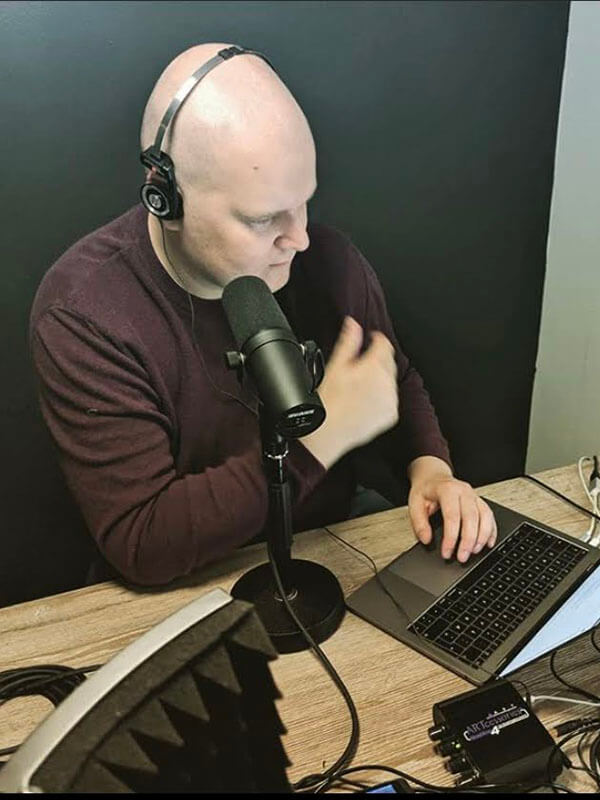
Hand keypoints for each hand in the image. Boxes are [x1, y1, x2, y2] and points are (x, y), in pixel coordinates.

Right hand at [301, 316, 398, 468]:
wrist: (328, 433)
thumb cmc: (328, 402)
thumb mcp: (335, 366)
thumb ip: (348, 342)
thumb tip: (352, 323)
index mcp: (373, 367)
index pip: (384, 344)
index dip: (376, 339)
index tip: (370, 340)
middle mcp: (386, 383)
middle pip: (388, 361)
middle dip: (376, 360)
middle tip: (358, 368)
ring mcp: (390, 400)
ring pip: (390, 381)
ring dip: (378, 379)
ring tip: (358, 388)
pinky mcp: (390, 415)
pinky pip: (390, 399)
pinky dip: (380, 397)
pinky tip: (363, 401)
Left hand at [407, 456, 496, 561]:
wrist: (434, 476)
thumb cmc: (426, 490)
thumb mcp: (414, 503)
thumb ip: (419, 522)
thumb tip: (426, 539)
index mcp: (447, 489)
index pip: (452, 516)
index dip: (451, 537)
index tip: (447, 552)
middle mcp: (464, 491)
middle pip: (471, 517)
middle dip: (468, 541)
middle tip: (462, 557)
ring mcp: (474, 496)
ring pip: (485, 517)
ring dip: (482, 537)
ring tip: (474, 551)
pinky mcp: (480, 501)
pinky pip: (490, 516)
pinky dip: (492, 531)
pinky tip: (488, 543)